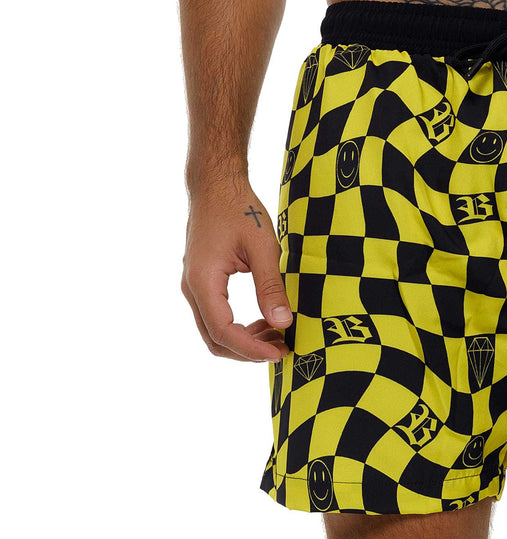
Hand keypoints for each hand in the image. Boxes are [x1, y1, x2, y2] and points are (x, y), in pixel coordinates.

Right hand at [181, 173, 291, 361]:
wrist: (216, 185)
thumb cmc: (239, 210)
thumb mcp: (263, 247)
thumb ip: (271, 287)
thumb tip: (283, 323)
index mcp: (203, 282)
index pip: (223, 332)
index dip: (251, 349)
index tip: (279, 353)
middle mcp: (192, 288)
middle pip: (214, 339)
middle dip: (247, 351)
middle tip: (282, 349)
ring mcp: (194, 286)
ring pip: (213, 330)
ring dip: (243, 340)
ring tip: (277, 336)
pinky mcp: (202, 282)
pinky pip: (216, 315)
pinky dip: (238, 326)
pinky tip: (264, 321)